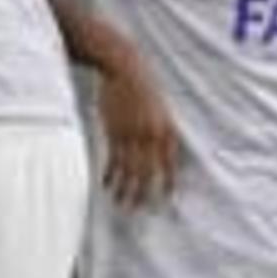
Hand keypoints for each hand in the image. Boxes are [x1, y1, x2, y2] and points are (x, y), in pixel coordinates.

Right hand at [98, 52, 181, 207]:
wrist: (125, 67)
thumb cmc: (143, 85)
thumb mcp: (160, 108)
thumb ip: (160, 129)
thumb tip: (159, 150)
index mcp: (167, 130)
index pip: (169, 164)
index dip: (168, 183)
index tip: (166, 199)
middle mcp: (151, 135)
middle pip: (148, 172)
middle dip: (144, 193)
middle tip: (139, 211)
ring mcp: (132, 134)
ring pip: (129, 170)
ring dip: (124, 190)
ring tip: (120, 205)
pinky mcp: (114, 131)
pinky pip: (113, 159)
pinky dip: (110, 174)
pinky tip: (107, 185)